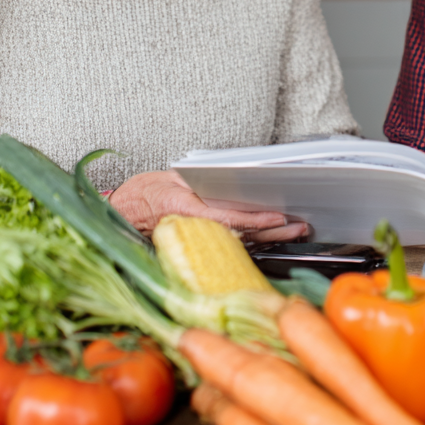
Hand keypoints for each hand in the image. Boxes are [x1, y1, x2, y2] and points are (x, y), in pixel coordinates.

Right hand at [109, 170, 309, 241]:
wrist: (124, 214)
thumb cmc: (147, 194)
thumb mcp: (172, 180)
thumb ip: (201, 184)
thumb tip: (234, 180)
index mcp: (185, 212)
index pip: (227, 218)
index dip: (255, 220)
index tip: (278, 217)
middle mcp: (195, 230)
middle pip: (242, 233)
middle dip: (274, 231)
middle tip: (300, 225)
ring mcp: (199, 240)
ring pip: (242, 240)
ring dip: (270, 237)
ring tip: (296, 230)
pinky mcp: (202, 244)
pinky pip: (234, 241)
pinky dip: (256, 238)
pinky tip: (275, 234)